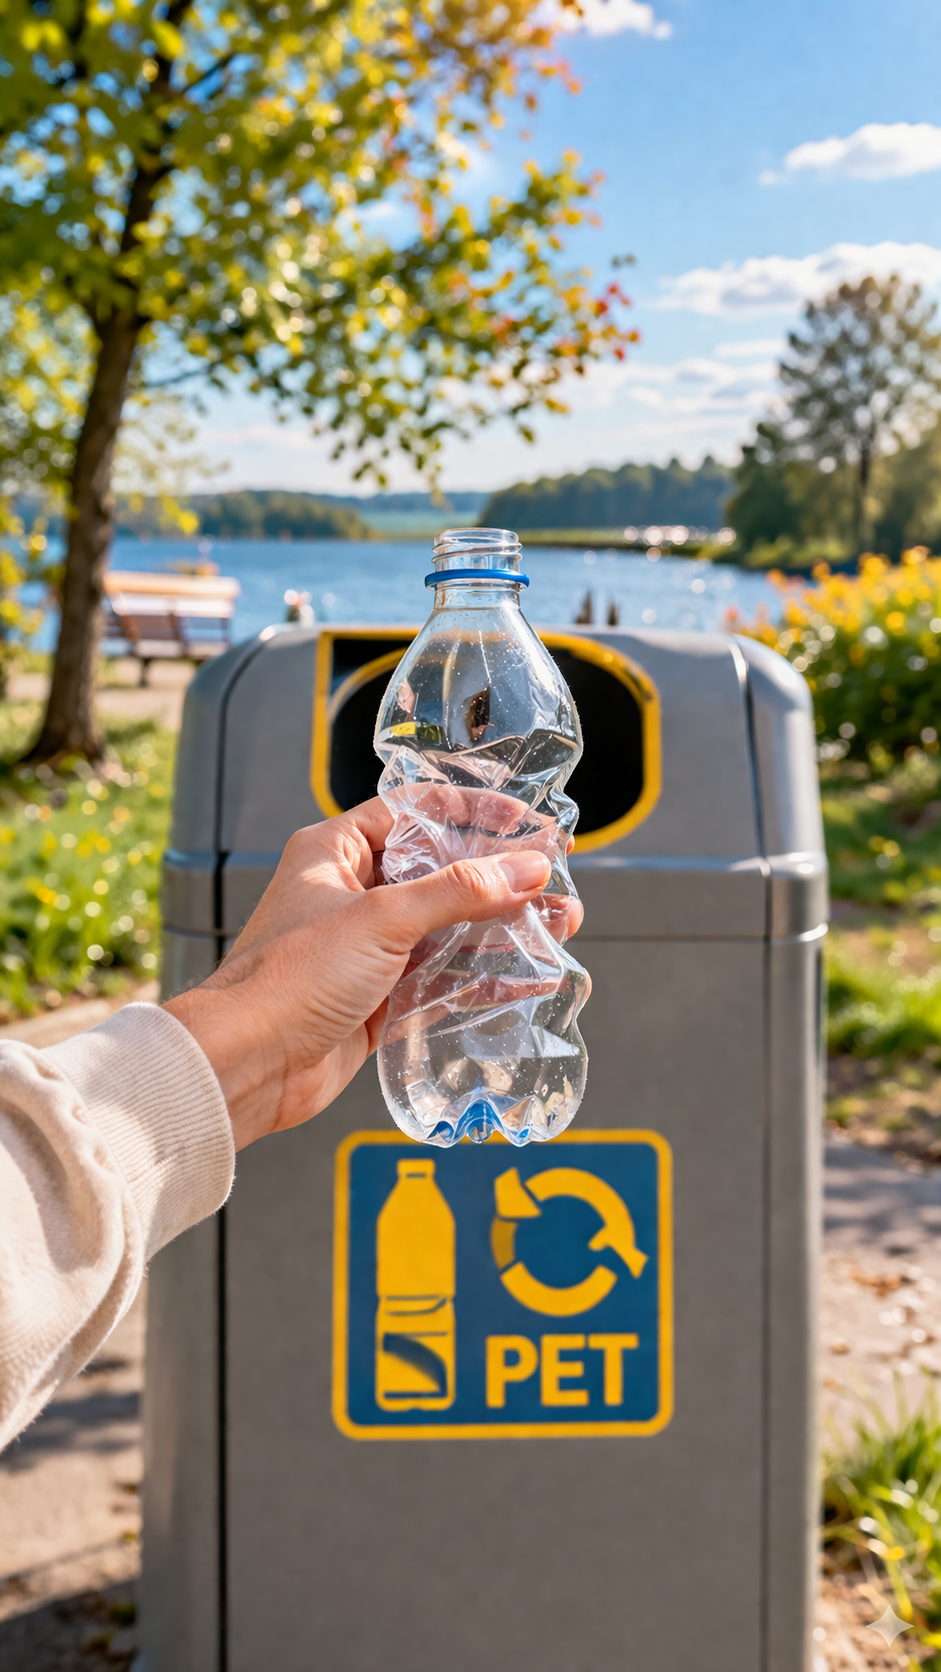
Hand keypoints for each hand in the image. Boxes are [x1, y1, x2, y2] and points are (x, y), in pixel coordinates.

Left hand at [164, 797, 580, 1150]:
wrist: (247, 1066)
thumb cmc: (289, 979)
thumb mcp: (382, 918)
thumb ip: (459, 891)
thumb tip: (525, 866)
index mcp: (335, 852)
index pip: (414, 813)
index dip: (472, 812)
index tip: (525, 820)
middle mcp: (351, 895)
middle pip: (441, 872)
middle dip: (502, 876)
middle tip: (555, 876)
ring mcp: (366, 950)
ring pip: (449, 928)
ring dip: (503, 927)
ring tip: (561, 923)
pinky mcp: (379, 1001)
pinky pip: (443, 980)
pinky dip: (485, 978)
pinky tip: (530, 977)